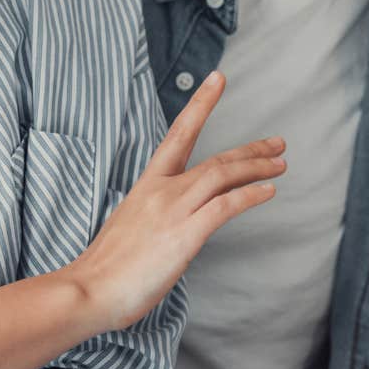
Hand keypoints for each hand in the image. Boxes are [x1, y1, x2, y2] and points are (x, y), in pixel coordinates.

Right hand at [60, 71, 283, 331]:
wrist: (88, 289)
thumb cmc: (105, 269)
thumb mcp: (130, 229)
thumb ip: (155, 218)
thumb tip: (174, 224)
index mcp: (146, 186)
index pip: (178, 134)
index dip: (200, 104)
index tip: (218, 79)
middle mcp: (162, 191)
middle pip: (214, 159)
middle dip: (250, 149)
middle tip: (278, 142)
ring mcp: (173, 211)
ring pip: (222, 176)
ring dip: (256, 168)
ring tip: (281, 164)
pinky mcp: (184, 235)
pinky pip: (224, 206)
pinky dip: (249, 195)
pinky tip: (268, 191)